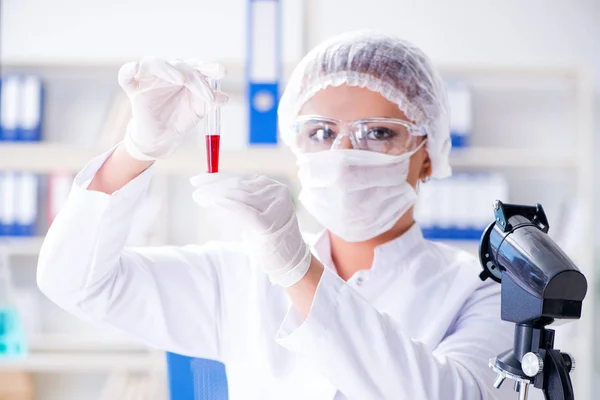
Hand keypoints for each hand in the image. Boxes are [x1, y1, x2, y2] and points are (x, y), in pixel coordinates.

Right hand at [118, 57, 226, 160]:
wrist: (161, 137)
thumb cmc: (179, 118)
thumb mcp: (198, 111)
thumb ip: (210, 102)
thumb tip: (224, 97)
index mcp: (186, 75)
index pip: (197, 65)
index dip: (210, 67)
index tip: (222, 73)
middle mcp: (168, 72)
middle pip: (179, 64)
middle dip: (195, 77)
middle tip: (207, 95)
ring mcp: (149, 77)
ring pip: (154, 63)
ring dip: (168, 69)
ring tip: (181, 80)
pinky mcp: (133, 87)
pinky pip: (126, 74)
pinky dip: (128, 70)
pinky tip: (134, 70)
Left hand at [191, 173, 311, 286]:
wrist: (289, 260)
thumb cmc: (268, 237)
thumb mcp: (256, 212)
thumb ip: (240, 198)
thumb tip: (211, 186)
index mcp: (273, 187)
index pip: (241, 177)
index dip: (217, 177)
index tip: (198, 179)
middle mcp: (276, 193)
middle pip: (238, 184)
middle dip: (213, 186)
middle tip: (195, 189)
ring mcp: (275, 206)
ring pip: (239, 195)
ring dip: (215, 195)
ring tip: (200, 197)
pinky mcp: (270, 222)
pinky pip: (244, 211)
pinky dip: (227, 205)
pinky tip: (214, 203)